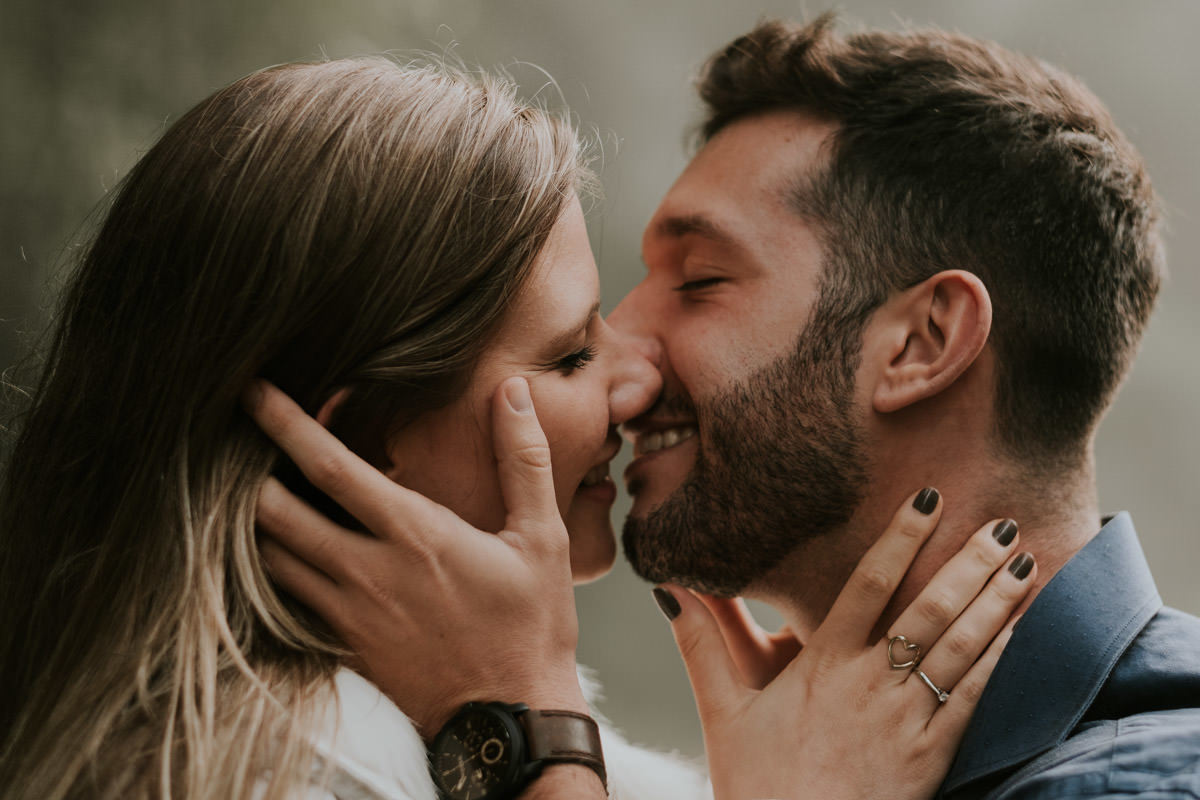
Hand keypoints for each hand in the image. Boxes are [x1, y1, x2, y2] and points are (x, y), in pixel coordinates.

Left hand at [243, 377, 585, 735]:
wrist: (512, 718)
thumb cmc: (531, 626)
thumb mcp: (543, 538)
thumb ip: (522, 459)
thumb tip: (514, 393)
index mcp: (413, 534)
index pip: (330, 467)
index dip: (285, 423)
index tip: (254, 392)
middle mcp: (368, 571)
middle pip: (275, 512)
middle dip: (244, 472)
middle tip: (235, 442)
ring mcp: (349, 614)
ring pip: (270, 558)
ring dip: (255, 522)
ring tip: (249, 490)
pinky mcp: (343, 648)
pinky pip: (287, 602)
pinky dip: (272, 570)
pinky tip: (279, 554)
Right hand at [657, 491, 1035, 799]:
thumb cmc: (758, 788)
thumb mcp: (722, 714)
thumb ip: (701, 646)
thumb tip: (671, 590)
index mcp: (823, 667)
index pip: (868, 585)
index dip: (900, 538)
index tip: (927, 498)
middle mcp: (870, 686)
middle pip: (929, 611)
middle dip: (969, 563)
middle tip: (1002, 521)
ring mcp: (906, 722)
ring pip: (961, 650)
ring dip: (996, 603)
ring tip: (1027, 561)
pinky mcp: (931, 758)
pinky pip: (974, 701)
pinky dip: (1002, 662)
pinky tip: (1023, 632)